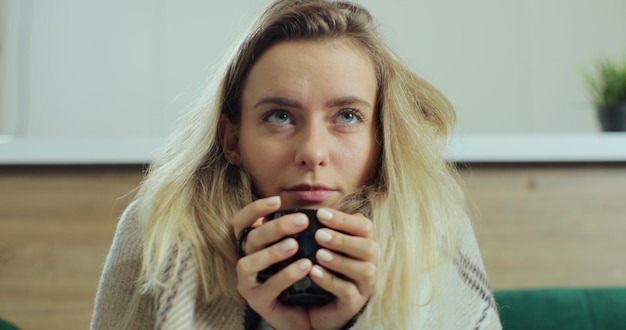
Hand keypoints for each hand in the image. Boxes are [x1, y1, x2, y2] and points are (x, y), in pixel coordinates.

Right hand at [233, 196, 313, 329]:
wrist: (305, 311)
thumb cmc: (300, 276)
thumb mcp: (299, 251)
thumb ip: (299, 232)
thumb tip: (316, 210)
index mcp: (251, 246)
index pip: (241, 222)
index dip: (255, 209)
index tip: (277, 201)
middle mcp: (245, 261)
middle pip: (251, 238)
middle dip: (276, 227)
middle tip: (302, 220)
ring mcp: (248, 282)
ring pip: (250, 262)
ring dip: (273, 251)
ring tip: (296, 245)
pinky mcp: (257, 301)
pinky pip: (269, 286)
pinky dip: (286, 274)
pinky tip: (305, 266)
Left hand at [307, 208, 377, 329]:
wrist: (318, 306)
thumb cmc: (323, 269)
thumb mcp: (324, 247)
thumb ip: (322, 230)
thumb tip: (306, 212)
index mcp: (364, 244)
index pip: (364, 227)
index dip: (344, 219)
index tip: (320, 214)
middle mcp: (370, 263)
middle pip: (369, 247)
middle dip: (343, 239)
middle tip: (319, 235)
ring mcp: (364, 285)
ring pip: (364, 270)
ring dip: (340, 260)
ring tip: (318, 254)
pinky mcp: (354, 304)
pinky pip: (348, 292)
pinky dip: (331, 281)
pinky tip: (314, 273)